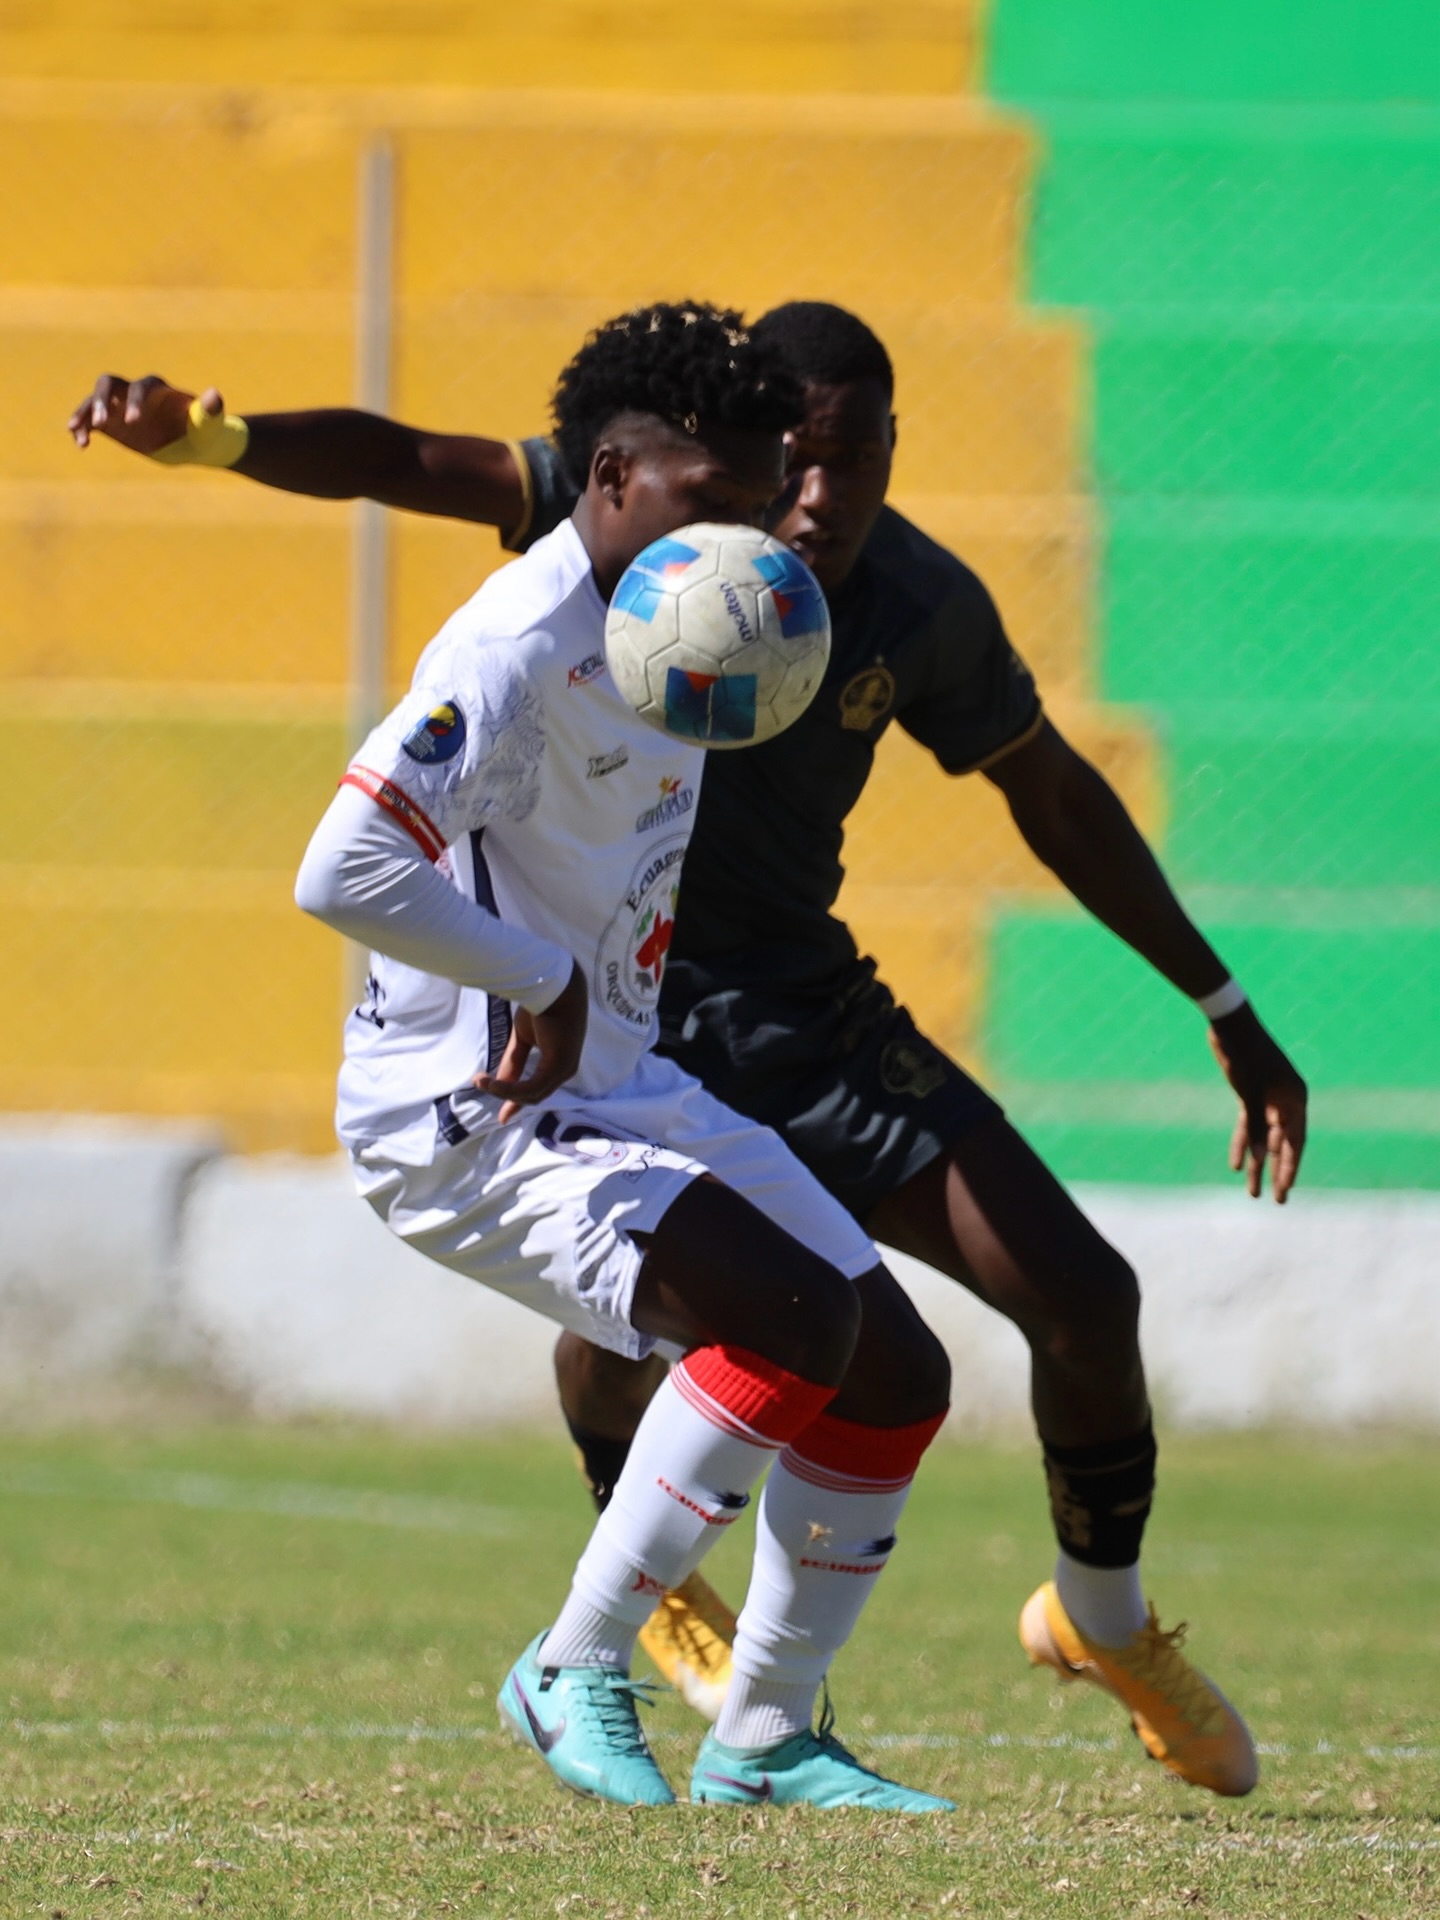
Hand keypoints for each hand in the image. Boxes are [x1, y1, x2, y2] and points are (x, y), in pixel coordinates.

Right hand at [68, 372, 214, 454]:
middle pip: (109, 384)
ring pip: (94, 401)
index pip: (141, 387)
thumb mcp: (209, 423)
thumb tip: (215, 394)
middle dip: (102, 401)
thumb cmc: (204, 430)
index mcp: (158, 389)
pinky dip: (82, 429)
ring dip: (85, 414)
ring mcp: (120, 406)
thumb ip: (209, 410)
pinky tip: (81, 444)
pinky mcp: (112, 423)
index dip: (135, 401)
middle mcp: (134, 392)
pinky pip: (90, 421)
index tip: (133, 423)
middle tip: (101, 424)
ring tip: (78, 434)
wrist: (194, 442)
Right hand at [473, 961, 586, 1123]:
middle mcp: (565, 1070)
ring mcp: (564, 1069)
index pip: (538, 1088)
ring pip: (532, 1094)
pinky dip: (509, 1088)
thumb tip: (498, 1082)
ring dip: (504, 1092)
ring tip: (480, 1081)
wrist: (554, 988)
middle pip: (535, 1095)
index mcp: (559, 1063)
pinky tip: (491, 1082)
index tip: (502, 1115)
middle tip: (483, 1090)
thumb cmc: (542, 1007)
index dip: (517, 1101)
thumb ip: (514, 1062)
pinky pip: (531, 1087)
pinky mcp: (559, 1066)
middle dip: (509, 1100)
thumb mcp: (523, 1040)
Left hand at [1206, 1004, 1307, 1202]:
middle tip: (1277, 1201)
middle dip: (1278, 1173)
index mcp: (1294, 1099)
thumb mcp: (1250, 1093)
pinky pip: (1248, 1125)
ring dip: (1258, 1164)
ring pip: (1263, 1138)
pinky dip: (1243, 1143)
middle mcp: (1284, 1101)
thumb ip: (1255, 1125)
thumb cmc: (1245, 1055)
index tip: (1285, 1190)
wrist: (1229, 1024)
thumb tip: (1261, 1159)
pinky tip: (1237, 1164)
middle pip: (1282, 1145)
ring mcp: (1267, 1098)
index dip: (1291, 1168)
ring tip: (1252, 1192)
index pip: (1296, 1141)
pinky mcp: (1249, 1094)